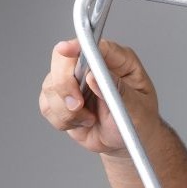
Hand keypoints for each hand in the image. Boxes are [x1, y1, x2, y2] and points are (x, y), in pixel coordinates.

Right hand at [38, 39, 160, 156]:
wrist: (127, 142)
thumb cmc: (139, 120)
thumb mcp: (137, 108)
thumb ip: (118, 91)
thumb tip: (93, 76)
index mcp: (118, 61)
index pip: (94, 45)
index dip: (78, 46)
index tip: (66, 50)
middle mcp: (93, 67)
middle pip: (63, 61)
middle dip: (66, 85)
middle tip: (78, 105)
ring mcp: (75, 82)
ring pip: (51, 86)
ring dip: (67, 109)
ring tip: (89, 119)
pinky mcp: (62, 99)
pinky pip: (47, 105)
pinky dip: (62, 119)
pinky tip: (82, 122)